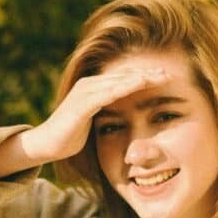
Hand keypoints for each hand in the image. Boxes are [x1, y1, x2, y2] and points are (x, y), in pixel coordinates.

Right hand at [26, 64, 168, 162]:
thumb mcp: (93, 121)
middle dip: (149, 74)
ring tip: (161, 76)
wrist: (46, 144)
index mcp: (95, 88)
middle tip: (171, 73)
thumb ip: (107, 113)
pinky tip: (140, 84)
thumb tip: (123, 116)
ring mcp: (85, 92)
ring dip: (141, 77)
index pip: (125, 79)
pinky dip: (125, 87)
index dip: (146, 77)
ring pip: (119, 81)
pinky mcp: (82, 103)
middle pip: (125, 75)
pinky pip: (108, 93)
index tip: (167, 79)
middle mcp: (90, 84)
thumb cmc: (69, 136)